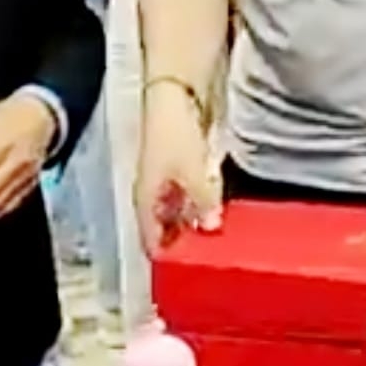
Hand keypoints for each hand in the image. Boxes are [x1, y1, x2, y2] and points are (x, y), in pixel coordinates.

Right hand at [135, 90, 219, 254]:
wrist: (175, 94)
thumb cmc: (175, 134)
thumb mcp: (193, 173)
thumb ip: (203, 202)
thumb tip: (211, 226)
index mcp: (146, 200)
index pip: (151, 240)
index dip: (168, 258)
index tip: (189, 271)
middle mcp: (153, 193)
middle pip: (167, 228)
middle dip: (186, 240)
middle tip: (210, 255)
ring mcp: (167, 179)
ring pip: (181, 211)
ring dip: (197, 220)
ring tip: (218, 234)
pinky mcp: (182, 165)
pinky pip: (193, 192)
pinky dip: (205, 199)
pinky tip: (220, 203)